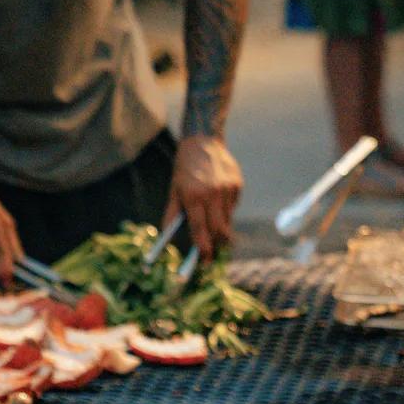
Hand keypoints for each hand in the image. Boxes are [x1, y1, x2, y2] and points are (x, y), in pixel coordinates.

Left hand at [169, 134, 243, 258]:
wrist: (203, 141)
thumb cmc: (185, 168)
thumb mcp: (174, 189)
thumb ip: (172, 213)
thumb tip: (166, 236)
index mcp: (193, 196)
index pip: (200, 230)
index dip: (203, 248)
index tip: (204, 262)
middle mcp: (212, 194)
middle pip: (219, 231)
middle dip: (216, 244)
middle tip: (212, 250)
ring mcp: (227, 190)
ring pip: (228, 221)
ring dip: (221, 226)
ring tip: (212, 215)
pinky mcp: (237, 186)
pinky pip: (233, 207)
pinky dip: (226, 209)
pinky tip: (219, 197)